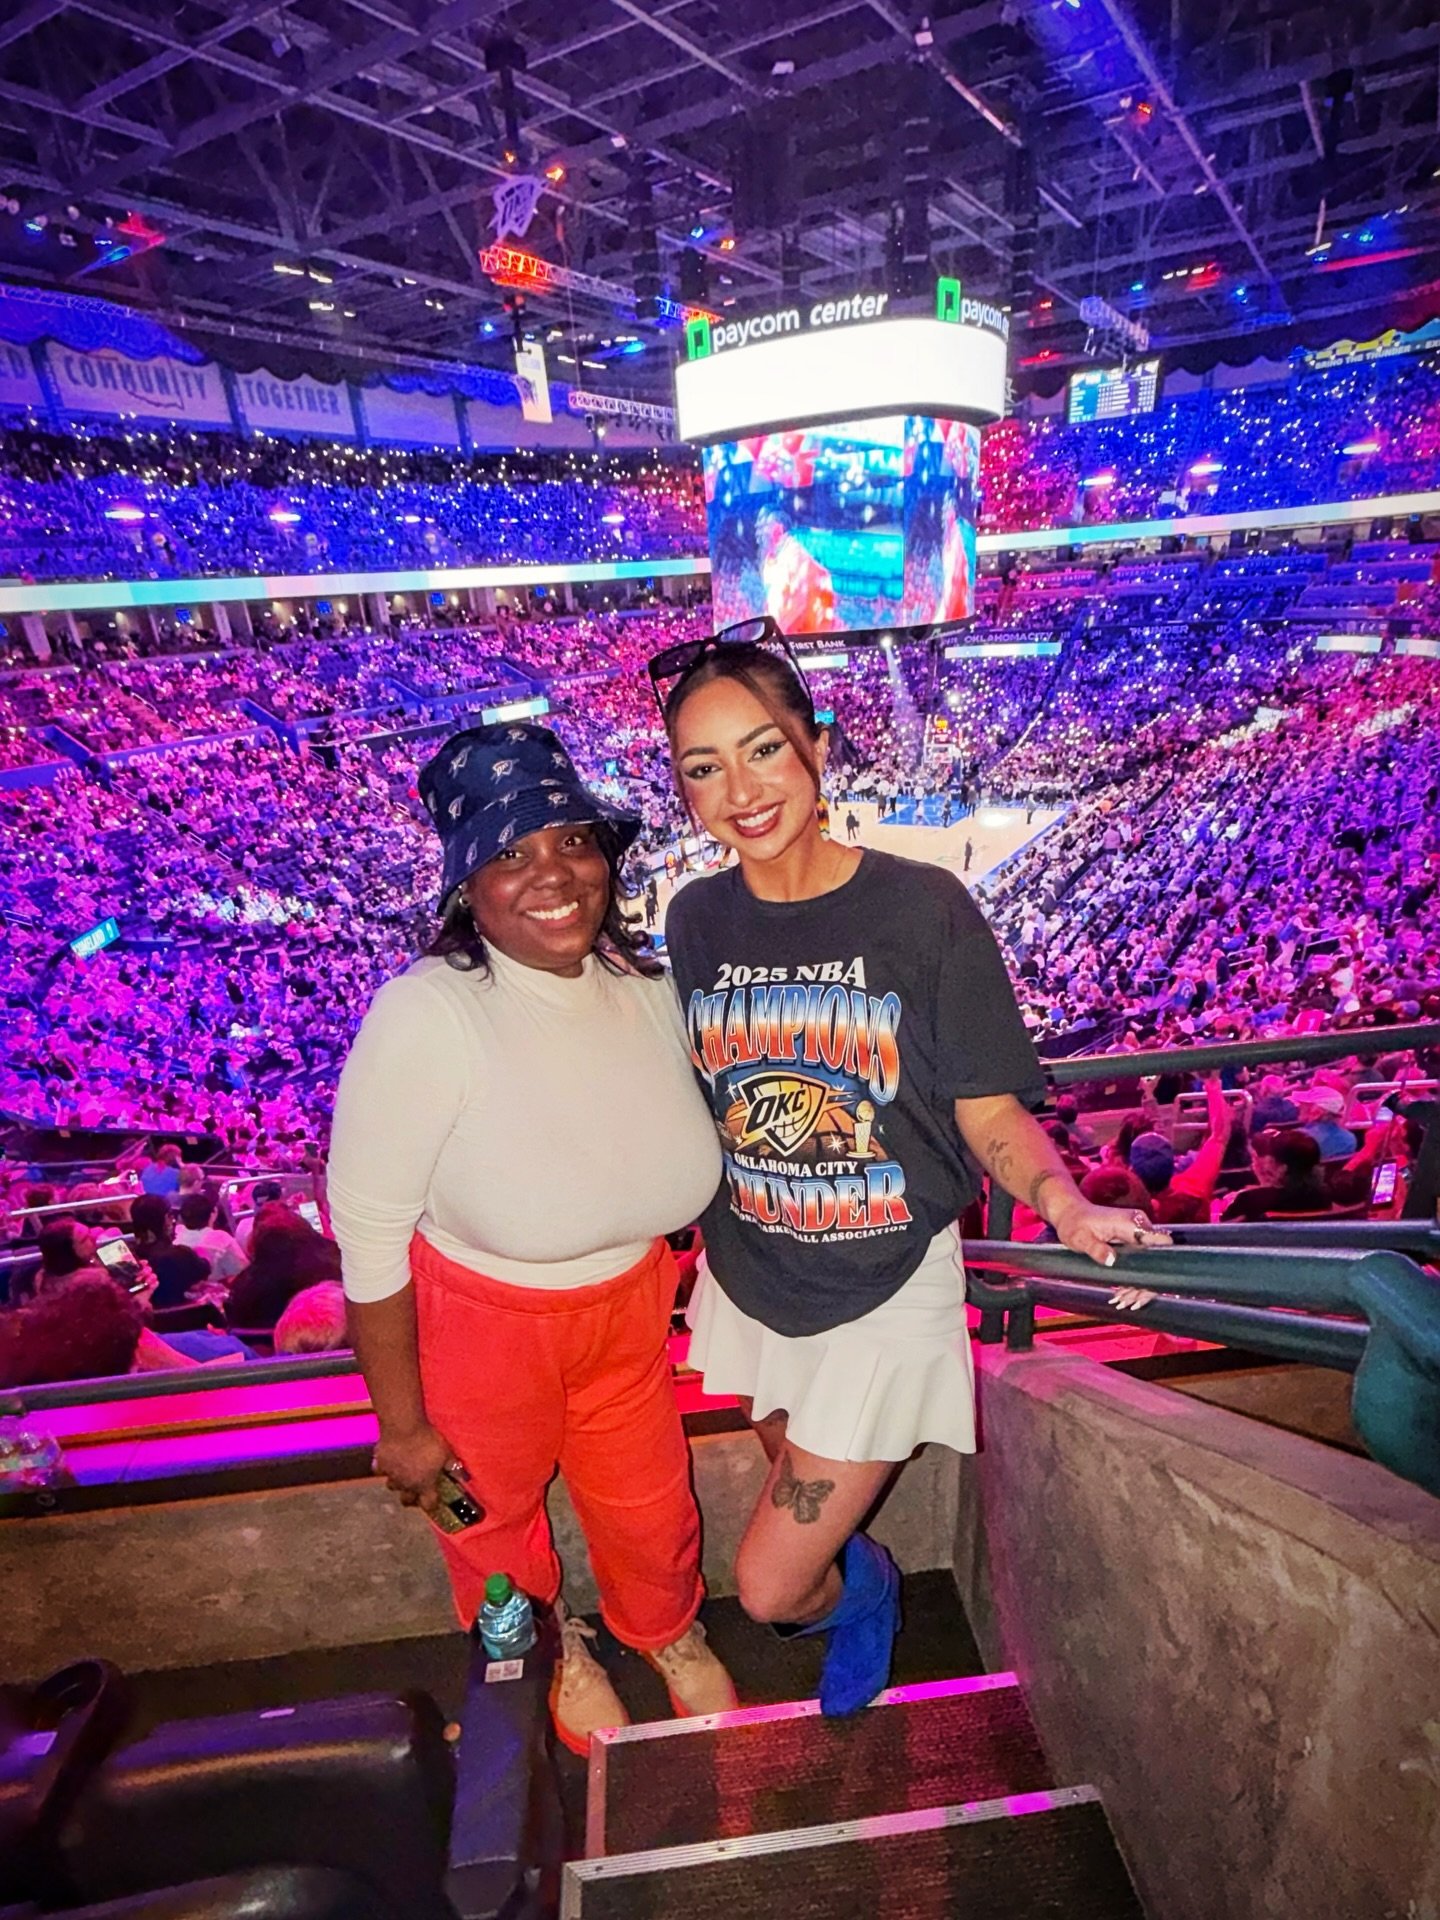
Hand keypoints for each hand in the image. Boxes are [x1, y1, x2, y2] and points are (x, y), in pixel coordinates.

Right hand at [372, 1421, 458, 1515]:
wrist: (403, 1427)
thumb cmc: (428, 1441)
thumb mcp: (447, 1452)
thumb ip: (453, 1466)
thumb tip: (462, 1474)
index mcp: (424, 1484)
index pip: (428, 1504)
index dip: (432, 1504)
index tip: (435, 1500)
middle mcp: (406, 1484)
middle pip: (406, 1501)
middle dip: (412, 1498)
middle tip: (417, 1489)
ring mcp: (391, 1475)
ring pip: (392, 1486)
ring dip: (398, 1483)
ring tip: (403, 1473)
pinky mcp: (380, 1463)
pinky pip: (380, 1470)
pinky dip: (384, 1467)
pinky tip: (389, 1460)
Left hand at [1047, 1197, 1169, 1309]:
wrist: (1070, 1213)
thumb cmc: (1074, 1223)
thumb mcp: (1081, 1238)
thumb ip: (1096, 1249)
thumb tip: (1111, 1260)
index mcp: (1131, 1223)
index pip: (1161, 1243)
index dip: (1160, 1267)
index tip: (1145, 1287)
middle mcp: (1139, 1225)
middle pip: (1158, 1257)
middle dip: (1146, 1283)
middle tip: (1131, 1303)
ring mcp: (1137, 1232)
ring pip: (1150, 1261)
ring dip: (1139, 1283)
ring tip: (1123, 1302)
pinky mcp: (1132, 1238)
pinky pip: (1141, 1259)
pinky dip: (1134, 1276)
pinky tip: (1123, 1292)